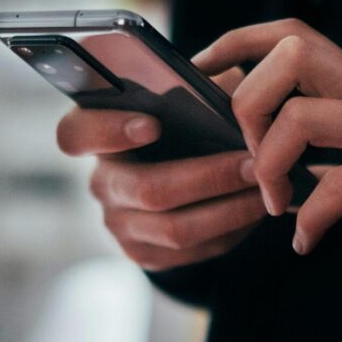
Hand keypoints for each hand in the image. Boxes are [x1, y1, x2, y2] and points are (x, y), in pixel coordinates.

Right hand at [56, 69, 264, 269]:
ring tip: (266, 189)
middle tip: (254, 164)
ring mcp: (119, 223)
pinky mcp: (143, 253)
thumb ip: (197, 88)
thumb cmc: (185, 123)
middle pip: (146, 189)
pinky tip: (254, 210)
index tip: (153, 123)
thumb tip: (229, 90)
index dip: (108, 131)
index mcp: (97, 134)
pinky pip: (191, 252)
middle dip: (209, 177)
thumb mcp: (187, 96)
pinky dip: (230, 231)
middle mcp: (101, 181)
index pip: (76, 133)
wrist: (183, 176)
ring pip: (175, 229)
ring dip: (229, 210)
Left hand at [193, 19, 341, 254]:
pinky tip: (307, 240)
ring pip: (304, 116)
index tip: (201, 70)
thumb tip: (264, 165)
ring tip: (276, 204)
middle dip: (248, 105)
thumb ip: (323, 151)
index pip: (289, 33)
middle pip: (290, 55)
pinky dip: (313, 218)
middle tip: (250, 159)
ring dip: (271, 166)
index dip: (237, 41)